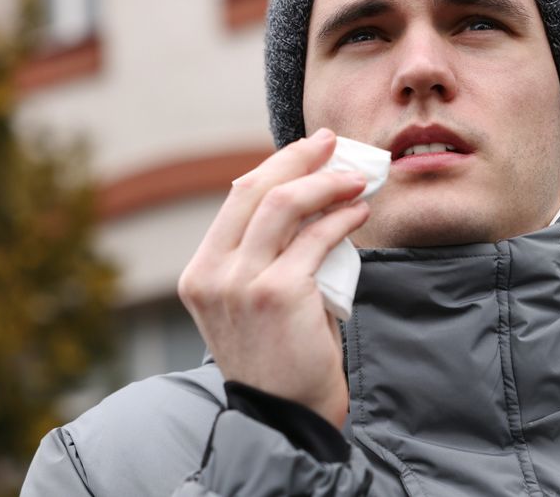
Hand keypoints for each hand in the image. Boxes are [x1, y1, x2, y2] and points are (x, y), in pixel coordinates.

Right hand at [178, 128, 368, 425]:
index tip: (308, 150)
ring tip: (356, 178)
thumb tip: (310, 196)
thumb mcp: (256, 302)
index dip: (275, 165)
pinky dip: (342, 218)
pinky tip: (359, 212)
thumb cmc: (281, 356)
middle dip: (298, 158)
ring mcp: (241, 284)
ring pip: (284, 205)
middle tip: (332, 143)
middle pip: (255, 189)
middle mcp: (213, 275)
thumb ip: (268, 255)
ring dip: (325, 183)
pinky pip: (316, 239)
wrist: (286, 416)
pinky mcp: (277, 293)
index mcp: (201, 273)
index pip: (236, 199)